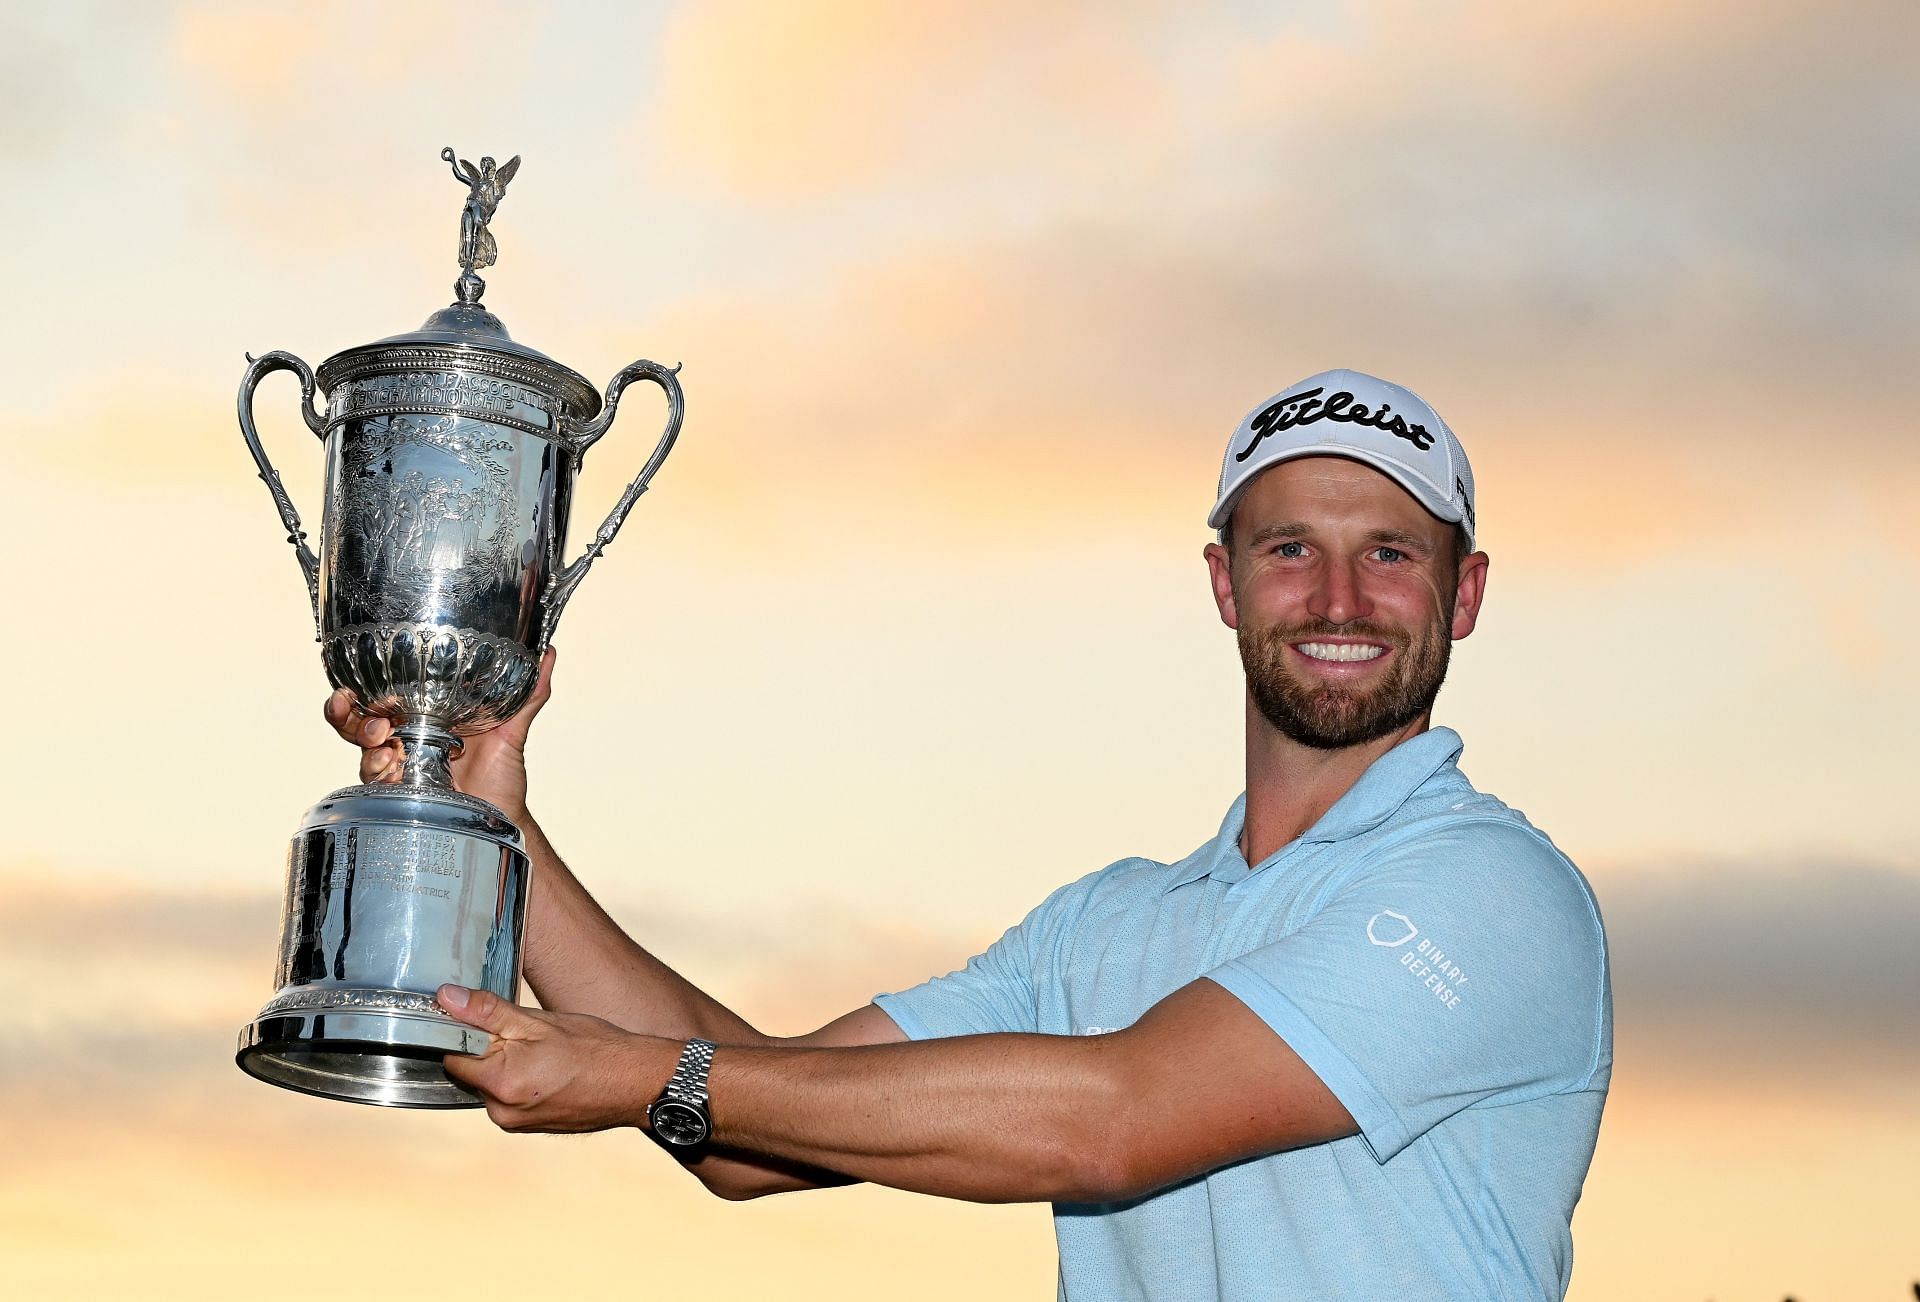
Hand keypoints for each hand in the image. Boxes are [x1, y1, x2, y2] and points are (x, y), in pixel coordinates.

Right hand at [322, 647, 555, 820]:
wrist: (503, 818)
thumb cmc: (502, 776)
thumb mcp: (513, 730)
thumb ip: (528, 694)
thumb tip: (548, 652)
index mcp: (426, 718)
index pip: (384, 694)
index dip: (363, 685)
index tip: (354, 679)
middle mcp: (406, 740)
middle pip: (360, 720)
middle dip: (346, 711)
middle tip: (349, 704)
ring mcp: (401, 768)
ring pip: (362, 749)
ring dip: (362, 739)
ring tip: (379, 739)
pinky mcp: (400, 795)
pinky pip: (376, 782)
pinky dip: (378, 772)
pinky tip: (390, 768)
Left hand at [436, 984, 669, 1132]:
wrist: (637, 1083)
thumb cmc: (595, 1049)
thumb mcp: (539, 1022)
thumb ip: (488, 1011)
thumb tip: (447, 998)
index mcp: (500, 1084)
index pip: (452, 1055)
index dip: (463, 1032)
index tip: (482, 1017)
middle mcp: (502, 1112)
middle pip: (472, 1071)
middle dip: (489, 1049)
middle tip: (525, 1031)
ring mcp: (517, 1124)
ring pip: (493, 1085)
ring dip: (506, 1065)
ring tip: (543, 1050)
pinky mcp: (531, 1127)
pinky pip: (511, 1098)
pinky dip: (521, 1080)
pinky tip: (549, 1067)